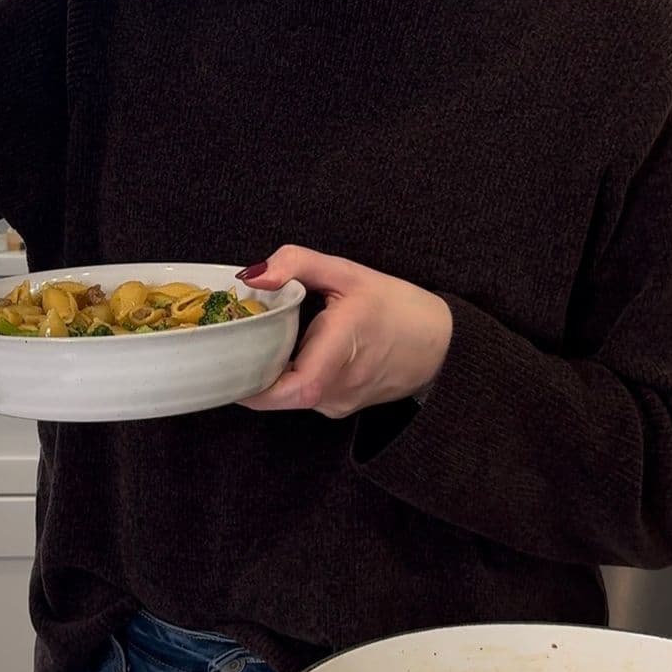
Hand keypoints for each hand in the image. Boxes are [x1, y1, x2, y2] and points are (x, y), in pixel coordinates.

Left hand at [237, 245, 452, 417]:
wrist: (440, 345)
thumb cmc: (395, 306)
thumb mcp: (347, 272)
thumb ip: (297, 263)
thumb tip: (252, 276)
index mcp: (344, 347)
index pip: (294, 387)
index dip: (255, 386)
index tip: (230, 365)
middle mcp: (340, 385)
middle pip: (280, 393)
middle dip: (252, 373)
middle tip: (232, 346)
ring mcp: (340, 403)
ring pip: (289, 395)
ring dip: (271, 373)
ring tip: (260, 344)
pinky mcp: (340, 408)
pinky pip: (303, 395)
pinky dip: (290, 376)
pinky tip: (291, 353)